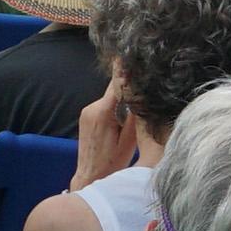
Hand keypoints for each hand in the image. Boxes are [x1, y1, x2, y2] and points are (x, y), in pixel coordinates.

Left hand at [68, 76, 137, 191]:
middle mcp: (92, 107)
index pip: (117, 82)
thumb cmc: (113, 162)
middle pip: (115, 89)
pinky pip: (104, 105)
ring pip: (110, 97)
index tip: (132, 54)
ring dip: (121, 101)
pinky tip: (120, 121)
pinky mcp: (85, 116)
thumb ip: (135, 112)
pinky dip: (114, 108)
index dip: (127, 69)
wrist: (89, 176)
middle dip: (129, 89)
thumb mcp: (130, 138)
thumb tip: (142, 91)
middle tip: (144, 90)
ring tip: (132, 114)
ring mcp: (86, 111)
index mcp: (103, 111)